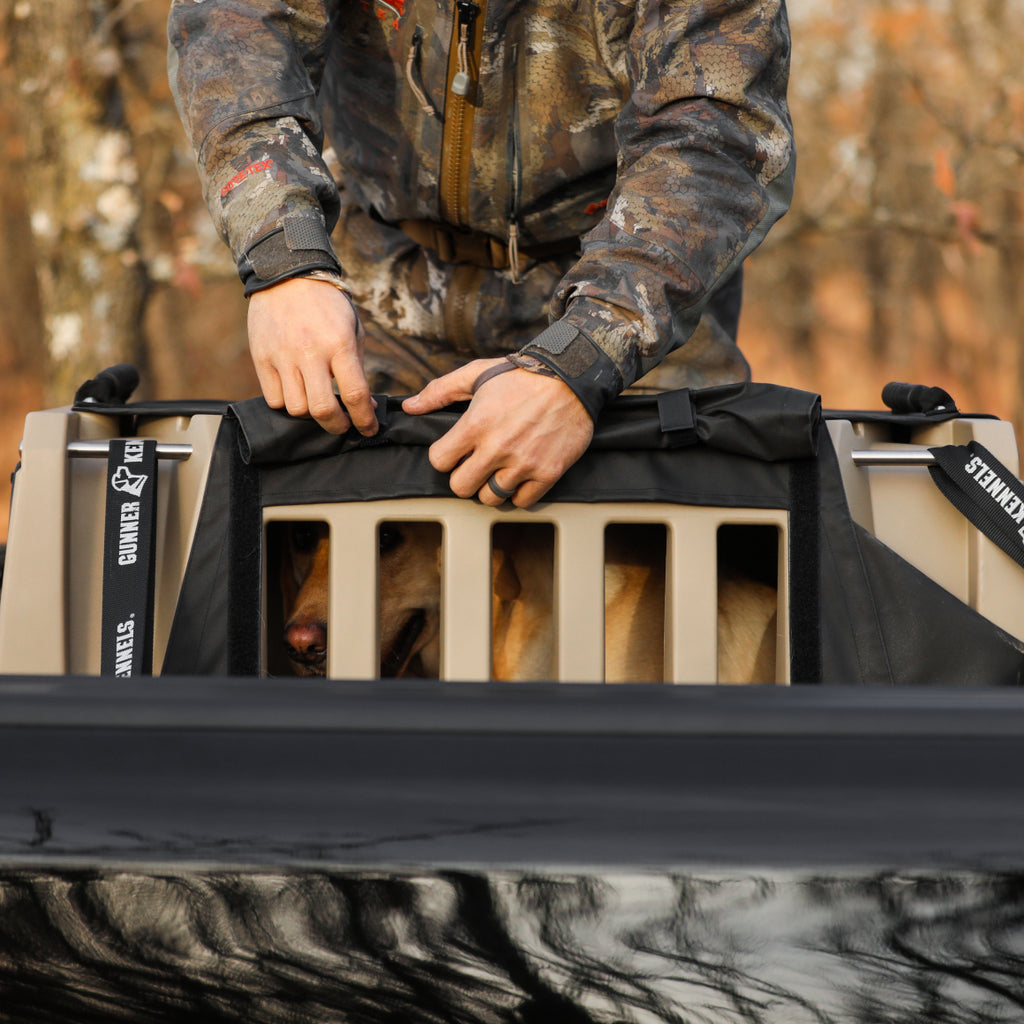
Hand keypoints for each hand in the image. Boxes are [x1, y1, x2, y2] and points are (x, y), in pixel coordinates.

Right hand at [247, 277, 377, 435]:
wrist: (287, 276)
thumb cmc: (327, 305)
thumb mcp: (353, 330)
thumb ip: (357, 368)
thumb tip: (366, 405)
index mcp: (339, 344)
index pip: (355, 395)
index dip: (364, 420)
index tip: (368, 429)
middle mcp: (310, 352)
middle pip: (322, 410)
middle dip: (337, 426)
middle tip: (343, 425)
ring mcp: (282, 356)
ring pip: (296, 408)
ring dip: (311, 414)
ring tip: (318, 403)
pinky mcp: (261, 358)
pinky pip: (274, 399)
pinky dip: (288, 403)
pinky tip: (298, 392)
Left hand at [402, 358, 593, 507]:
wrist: (572, 377)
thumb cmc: (523, 374)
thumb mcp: (477, 373)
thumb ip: (439, 391)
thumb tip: (410, 406)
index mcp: (476, 424)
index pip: (439, 461)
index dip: (444, 457)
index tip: (455, 452)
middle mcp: (497, 448)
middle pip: (461, 487)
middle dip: (464, 477)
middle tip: (475, 466)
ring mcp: (523, 463)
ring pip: (491, 498)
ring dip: (491, 487)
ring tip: (498, 470)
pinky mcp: (548, 472)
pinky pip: (523, 501)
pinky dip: (519, 492)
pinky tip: (520, 476)